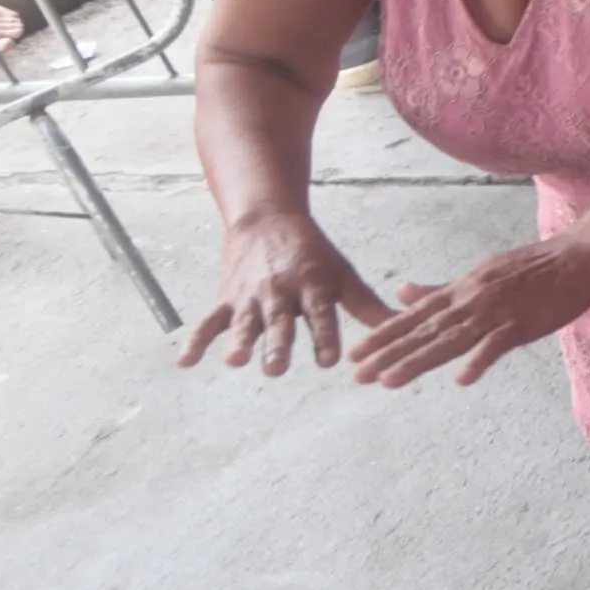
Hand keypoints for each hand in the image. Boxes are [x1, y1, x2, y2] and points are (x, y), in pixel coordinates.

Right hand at [178, 211, 392, 374]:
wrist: (267, 220)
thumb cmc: (312, 254)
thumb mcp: (342, 275)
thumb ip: (367, 306)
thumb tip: (403, 328)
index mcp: (313, 287)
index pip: (321, 315)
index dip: (325, 337)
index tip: (330, 360)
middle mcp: (281, 293)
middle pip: (280, 322)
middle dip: (278, 345)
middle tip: (276, 369)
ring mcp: (250, 297)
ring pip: (245, 322)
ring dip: (239, 341)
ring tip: (235, 360)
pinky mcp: (227, 299)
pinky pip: (208, 321)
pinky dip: (196, 341)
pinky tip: (185, 362)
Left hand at [345, 231, 589, 388]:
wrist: (579, 256)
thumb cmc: (532, 266)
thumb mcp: (479, 273)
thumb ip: (440, 288)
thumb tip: (401, 292)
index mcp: (461, 290)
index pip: (414, 316)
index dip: (384, 335)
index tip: (356, 353)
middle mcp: (471, 300)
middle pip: (424, 332)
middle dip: (389, 354)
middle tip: (357, 375)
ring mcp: (496, 312)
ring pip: (451, 340)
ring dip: (418, 361)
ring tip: (388, 381)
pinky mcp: (523, 324)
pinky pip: (498, 345)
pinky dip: (480, 360)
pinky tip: (462, 379)